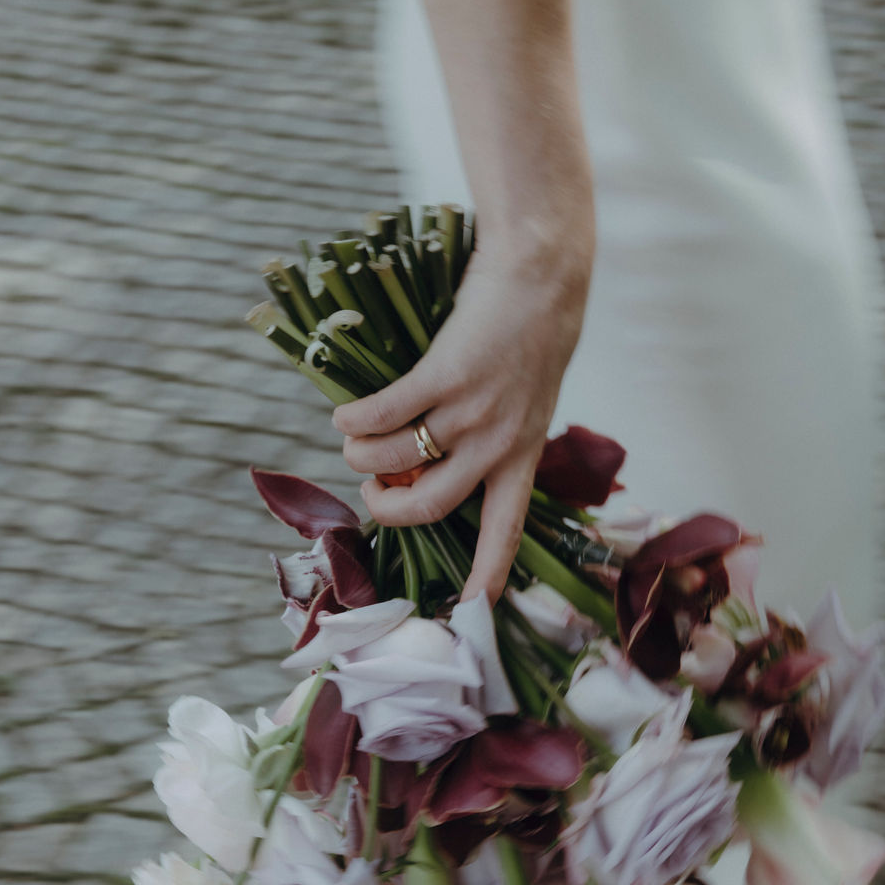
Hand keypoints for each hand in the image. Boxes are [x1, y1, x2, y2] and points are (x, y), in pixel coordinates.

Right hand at [333, 235, 591, 602]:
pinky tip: (343, 414)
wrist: (542, 274)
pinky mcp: (443, 373)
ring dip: (359, 457)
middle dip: (384, 510)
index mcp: (523, 455)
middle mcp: (497, 443)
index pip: (506, 531)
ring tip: (352, 442)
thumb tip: (422, 466)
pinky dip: (352, 419)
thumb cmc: (531, 333)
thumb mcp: (526, 398)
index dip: (485, 574)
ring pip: (392, 459)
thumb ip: (489, 435)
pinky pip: (380, 413)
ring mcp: (470, 410)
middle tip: (370, 491)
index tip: (471, 610)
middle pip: (427, 507)